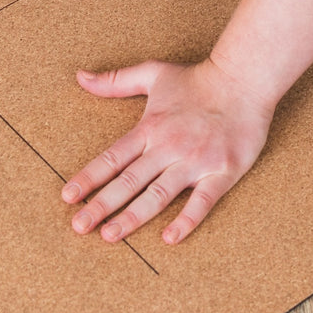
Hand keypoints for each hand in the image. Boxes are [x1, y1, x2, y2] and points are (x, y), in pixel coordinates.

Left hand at [63, 59, 275, 245]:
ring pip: (158, 195)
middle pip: (129, 181)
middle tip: (79, 226)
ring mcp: (195, 161)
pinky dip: (186, 220)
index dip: (89, 178)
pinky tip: (169, 238)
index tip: (68, 197)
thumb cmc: (197, 79)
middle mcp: (168, 147)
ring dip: (133, 217)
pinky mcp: (222, 172)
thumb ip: (115, 81)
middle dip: (102, 205)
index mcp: (150, 128)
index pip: (112, 158)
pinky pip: (202, 201)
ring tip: (110, 236)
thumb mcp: (153, 73)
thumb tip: (80, 77)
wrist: (244, 80)